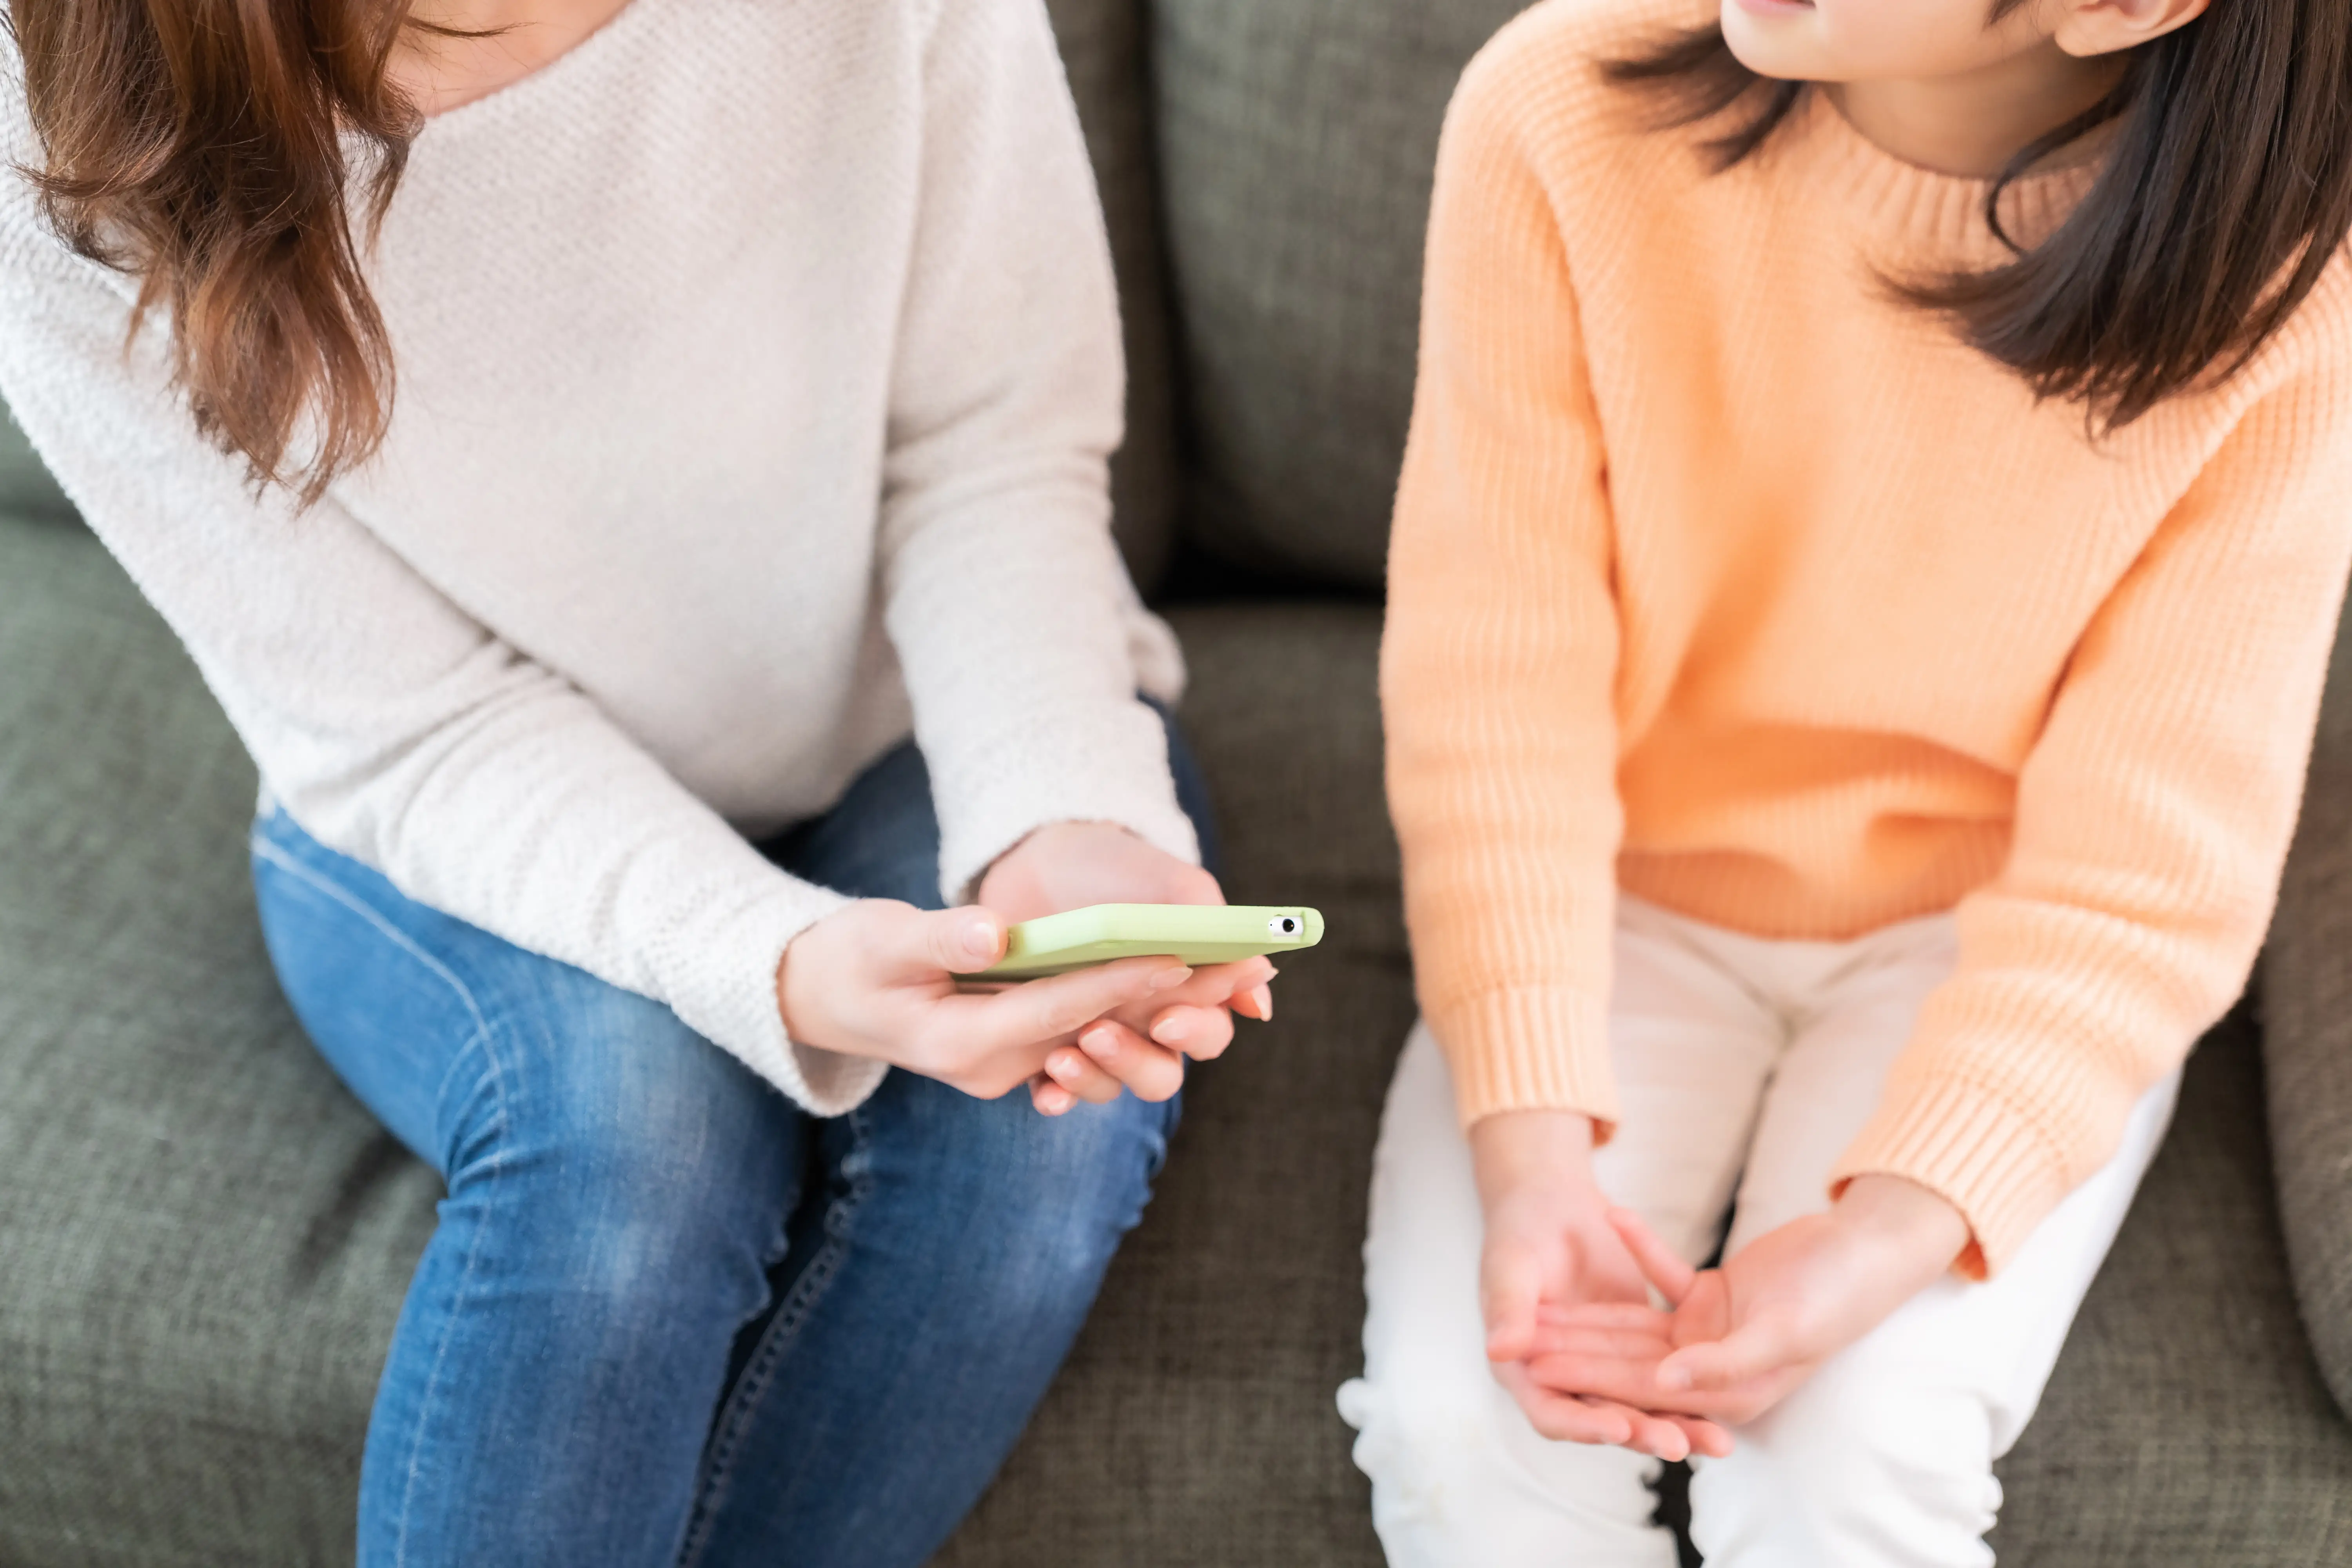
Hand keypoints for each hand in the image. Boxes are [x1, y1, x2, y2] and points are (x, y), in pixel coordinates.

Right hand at [777, 899, 1195, 1097]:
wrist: (826, 997)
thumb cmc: (852, 958)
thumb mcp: (884, 937)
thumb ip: (940, 938)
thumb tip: (995, 934)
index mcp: (960, 1043)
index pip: (1056, 1010)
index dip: (1116, 983)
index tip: (1173, 958)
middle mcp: (992, 1068)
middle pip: (1091, 1033)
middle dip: (1159, 1004)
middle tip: (1229, 972)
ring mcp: (1006, 1067)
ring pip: (1095, 1041)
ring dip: (1154, 1012)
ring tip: (1219, 977)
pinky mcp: (1016, 1054)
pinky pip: (1080, 1037)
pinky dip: (1124, 1011)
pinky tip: (1174, 989)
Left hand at [978, 822, 1275, 1114]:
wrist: (1039, 860)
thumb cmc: (1118, 870)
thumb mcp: (1171, 886)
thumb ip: (1217, 932)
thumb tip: (1259, 1002)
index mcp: (1185, 991)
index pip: (1208, 1031)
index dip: (1195, 1031)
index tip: (1168, 1019)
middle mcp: (1145, 1026)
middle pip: (1161, 1074)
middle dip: (1137, 1061)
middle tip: (1101, 1032)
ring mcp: (1097, 1039)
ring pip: (1112, 1087)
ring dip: (1095, 1078)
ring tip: (1062, 1053)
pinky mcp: (1045, 1047)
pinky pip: (1057, 1092)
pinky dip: (1055, 1096)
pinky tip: (1045, 1089)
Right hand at [1471, 1111, 1732, 1460]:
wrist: (1552, 1201)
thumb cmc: (1520, 1230)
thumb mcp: (1510, 1265)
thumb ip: (1507, 1308)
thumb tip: (1500, 1352)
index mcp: (1521, 1369)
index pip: (1551, 1411)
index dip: (1583, 1423)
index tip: (1619, 1427)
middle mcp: (1562, 1380)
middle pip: (1603, 1418)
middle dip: (1643, 1434)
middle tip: (1679, 1444)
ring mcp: (1602, 1367)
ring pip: (1640, 1405)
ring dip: (1675, 1422)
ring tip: (1716, 1440)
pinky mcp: (1636, 1349)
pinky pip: (1665, 1373)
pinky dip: (1691, 1385)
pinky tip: (1726, 1399)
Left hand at [1530, 1177, 1968, 1427]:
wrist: (1867, 1248)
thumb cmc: (1838, 1295)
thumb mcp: (1784, 1332)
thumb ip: (1723, 1362)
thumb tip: (1664, 1385)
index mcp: (1731, 1393)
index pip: (1644, 1388)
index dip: (1589, 1375)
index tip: (1539, 1363)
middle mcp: (1713, 1368)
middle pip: (1628, 1358)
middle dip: (1574, 1347)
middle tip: (1519, 1332)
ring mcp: (1711, 1331)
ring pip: (1635, 1323)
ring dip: (1590, 1309)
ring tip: (1539, 1296)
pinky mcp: (1714, 1293)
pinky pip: (1665, 1272)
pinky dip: (1642, 1246)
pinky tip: (1611, 1216)